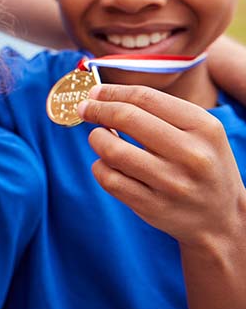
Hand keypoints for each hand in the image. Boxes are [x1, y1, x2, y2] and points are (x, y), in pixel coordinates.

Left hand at [79, 83, 245, 246]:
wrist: (222, 217)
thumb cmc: (201, 163)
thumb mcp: (200, 132)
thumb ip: (159, 111)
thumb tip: (100, 96)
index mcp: (204, 128)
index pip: (146, 98)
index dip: (112, 92)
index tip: (94, 92)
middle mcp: (191, 155)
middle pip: (126, 118)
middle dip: (97, 110)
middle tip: (85, 109)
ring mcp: (172, 183)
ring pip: (112, 150)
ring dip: (97, 139)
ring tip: (101, 137)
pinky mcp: (153, 206)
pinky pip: (109, 179)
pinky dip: (99, 167)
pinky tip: (107, 164)